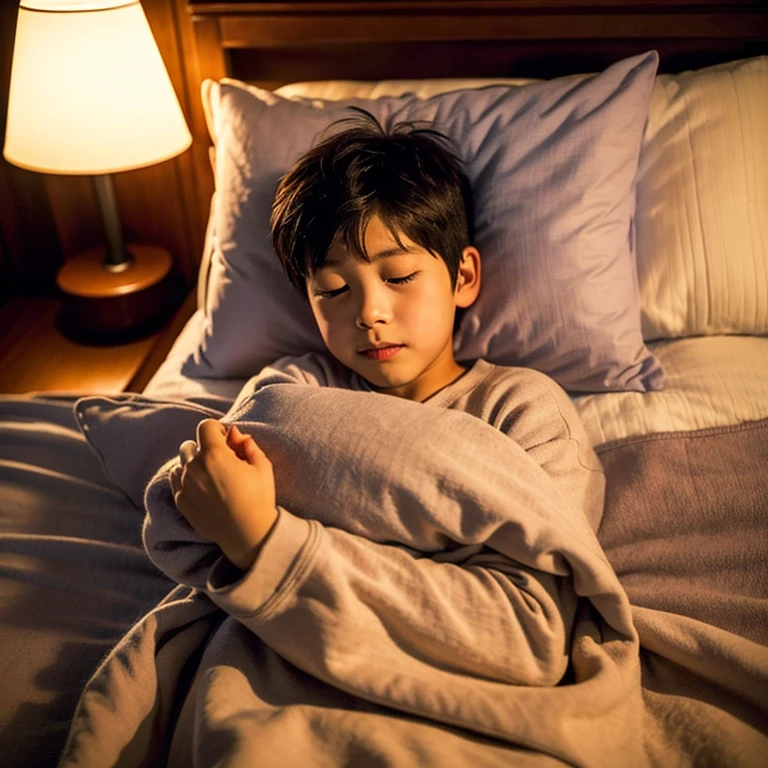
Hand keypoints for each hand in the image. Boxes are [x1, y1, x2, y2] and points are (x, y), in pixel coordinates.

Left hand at [170, 419, 277, 570]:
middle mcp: (195, 467)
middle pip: (191, 444)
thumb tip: (235, 434)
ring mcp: (185, 485)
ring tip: (212, 476)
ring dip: (194, 462)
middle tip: (222, 462)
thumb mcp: (262, 466)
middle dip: (205, 447)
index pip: (206, 426)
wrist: (248, 534)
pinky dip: (186, 478)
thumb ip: (248, 444)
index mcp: (215, 454)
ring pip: (182, 461)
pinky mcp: (181, 501)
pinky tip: (203, 487)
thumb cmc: (259, 498)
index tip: (228, 442)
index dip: (218, 430)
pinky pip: (175, 479)